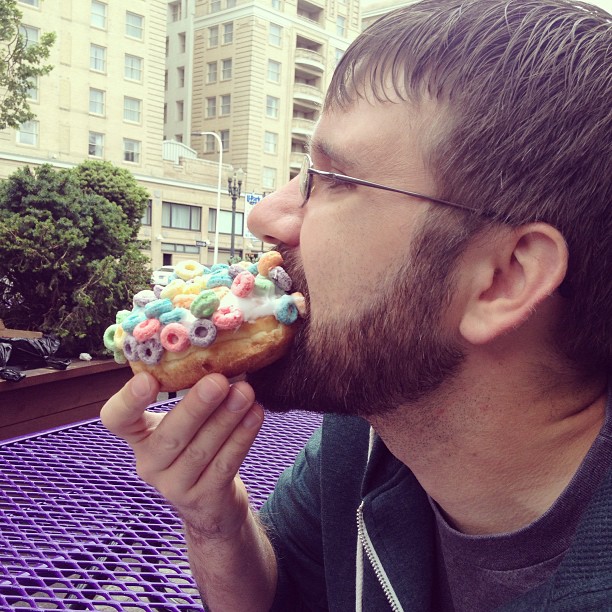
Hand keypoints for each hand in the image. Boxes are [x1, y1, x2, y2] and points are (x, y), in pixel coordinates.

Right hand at [100, 372, 263, 537]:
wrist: (212, 501)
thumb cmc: (197, 443)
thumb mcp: (183, 420)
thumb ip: (189, 389)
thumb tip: (219, 349)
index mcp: (139, 435)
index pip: (117, 419)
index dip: (128, 400)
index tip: (147, 379)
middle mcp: (149, 463)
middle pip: (169, 435)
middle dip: (196, 406)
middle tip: (218, 381)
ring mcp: (174, 486)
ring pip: (201, 450)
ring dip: (226, 419)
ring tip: (246, 393)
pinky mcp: (203, 499)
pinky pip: (224, 465)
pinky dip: (241, 438)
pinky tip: (256, 415)